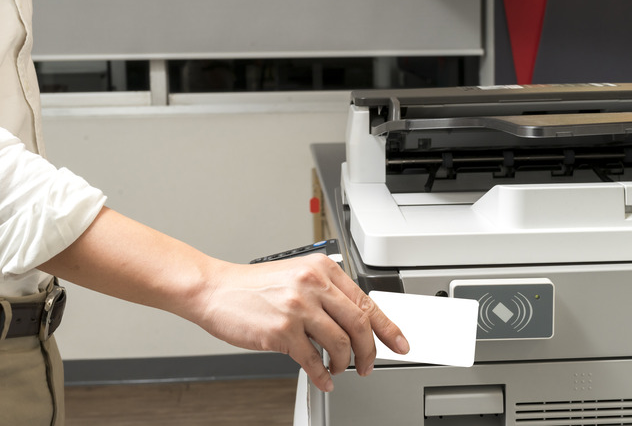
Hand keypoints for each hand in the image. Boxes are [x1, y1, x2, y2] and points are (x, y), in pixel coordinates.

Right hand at [193, 253, 409, 391]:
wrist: (215, 290)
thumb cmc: (253, 286)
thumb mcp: (296, 278)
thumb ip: (326, 295)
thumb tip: (354, 324)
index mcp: (321, 269)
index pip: (365, 301)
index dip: (387, 327)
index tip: (400, 343)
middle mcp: (313, 285)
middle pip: (359, 324)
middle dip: (369, 351)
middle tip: (368, 365)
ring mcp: (298, 307)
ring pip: (340, 343)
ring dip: (344, 363)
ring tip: (338, 369)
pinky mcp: (282, 331)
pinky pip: (313, 360)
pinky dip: (322, 375)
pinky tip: (323, 379)